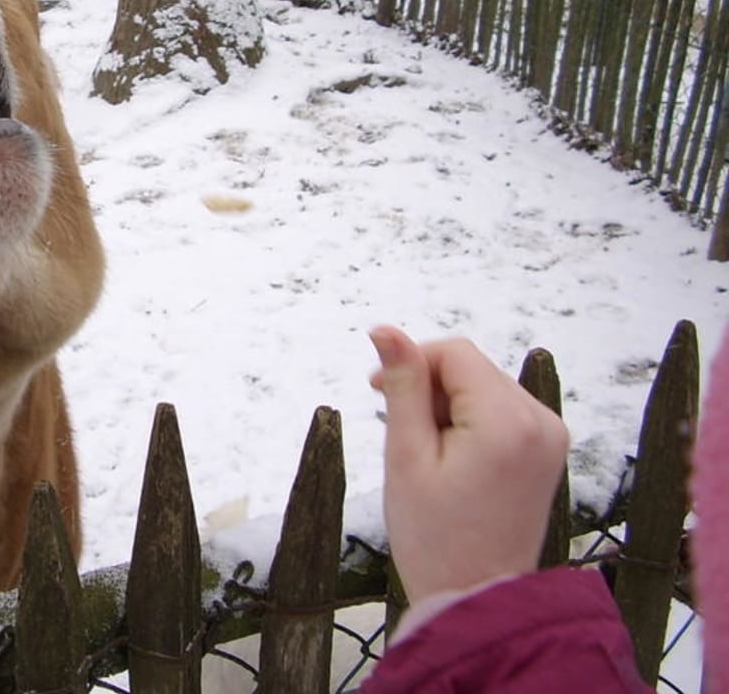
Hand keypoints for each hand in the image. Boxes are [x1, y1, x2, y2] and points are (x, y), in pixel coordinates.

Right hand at [369, 326, 569, 605]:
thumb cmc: (434, 536)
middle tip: (403, 436)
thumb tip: (386, 329)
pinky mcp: (549, 450)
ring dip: (448, 405)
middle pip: (472, 368)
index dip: (411, 361)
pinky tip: (451, 458)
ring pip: (484, 386)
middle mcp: (541, 421)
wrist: (477, 599)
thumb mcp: (406, 455)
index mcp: (508, 421)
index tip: (376, 392)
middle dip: (430, 388)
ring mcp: (550, 437)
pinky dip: (470, 420)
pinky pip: (502, 410)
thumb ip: (402, 386)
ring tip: (428, 454)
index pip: (455, 352)